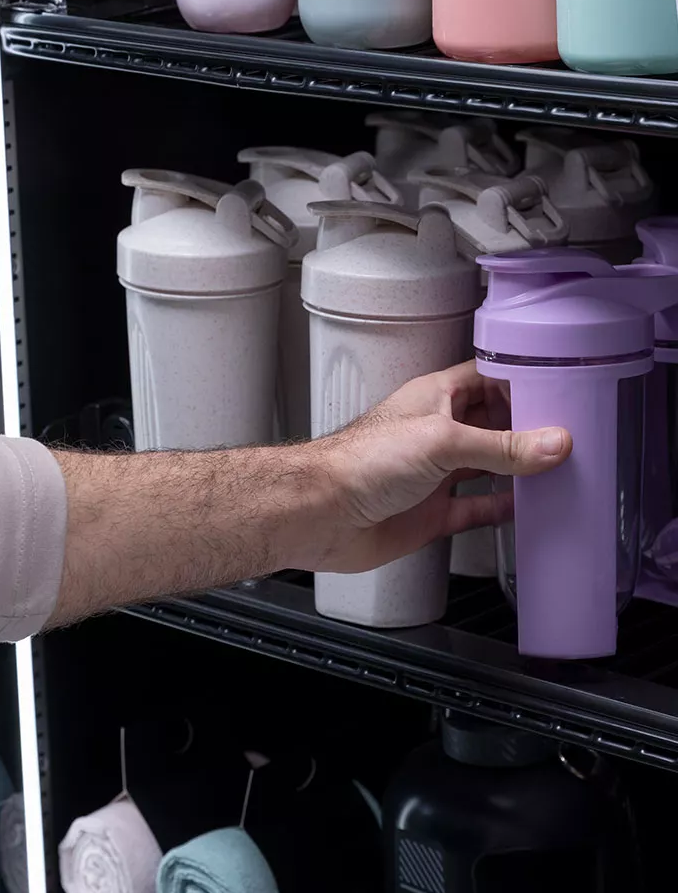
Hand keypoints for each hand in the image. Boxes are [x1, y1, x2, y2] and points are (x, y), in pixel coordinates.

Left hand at [303, 361, 570, 573]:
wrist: (319, 513)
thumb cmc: (359, 462)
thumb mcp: (441, 441)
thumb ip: (501, 446)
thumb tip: (552, 443)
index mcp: (434, 399)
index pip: (487, 379)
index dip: (522, 381)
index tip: (563, 389)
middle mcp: (435, 433)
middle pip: (493, 423)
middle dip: (529, 427)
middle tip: (573, 433)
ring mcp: (433, 475)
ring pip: (487, 466)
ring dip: (520, 469)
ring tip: (563, 468)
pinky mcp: (430, 513)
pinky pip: (475, 508)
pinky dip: (502, 508)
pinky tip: (527, 508)